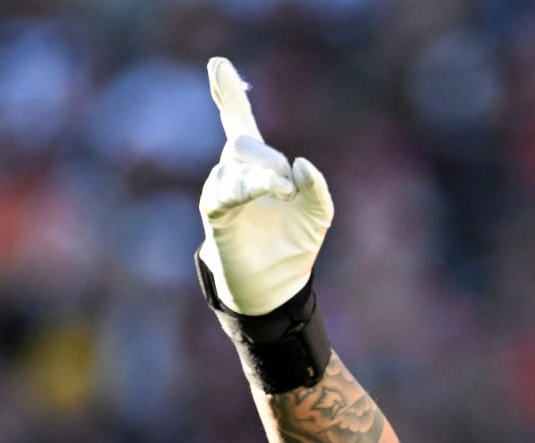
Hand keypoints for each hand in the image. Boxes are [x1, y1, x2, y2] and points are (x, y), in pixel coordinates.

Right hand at [197, 57, 333, 314]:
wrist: (275, 286)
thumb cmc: (293, 245)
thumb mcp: (319, 214)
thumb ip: (318, 188)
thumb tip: (302, 164)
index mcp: (258, 166)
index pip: (238, 120)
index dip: (229, 94)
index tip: (218, 64)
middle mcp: (233, 173)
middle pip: (245, 143)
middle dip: (270, 160)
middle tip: (288, 190)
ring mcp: (220, 191)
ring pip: (238, 163)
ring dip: (266, 176)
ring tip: (283, 194)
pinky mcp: (215, 214)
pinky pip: (226, 190)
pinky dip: (251, 186)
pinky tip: (272, 190)